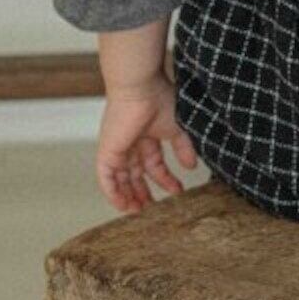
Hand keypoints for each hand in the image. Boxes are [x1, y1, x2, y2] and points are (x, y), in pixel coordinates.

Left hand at [95, 48, 197, 211]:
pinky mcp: (107, 152)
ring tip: (139, 212)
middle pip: (135, 174)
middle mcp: (131, 142)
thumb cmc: (160, 99)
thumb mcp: (178, 128)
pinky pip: (107, 178)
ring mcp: (118, 147)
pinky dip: (114, 193)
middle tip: (153, 209)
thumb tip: (191, 166)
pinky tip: (125, 206)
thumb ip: (183, 147)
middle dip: (144, 191)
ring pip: (120, 179)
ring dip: (129, 196)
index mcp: (147, 135)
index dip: (165, 179)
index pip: (154, 163)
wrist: (140, 87)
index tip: (178, 191)